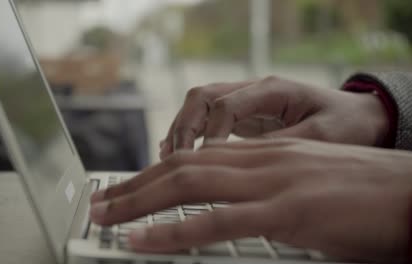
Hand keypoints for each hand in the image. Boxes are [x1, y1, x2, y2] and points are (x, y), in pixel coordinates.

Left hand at [91, 139, 411, 262]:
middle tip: (99, 204)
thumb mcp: (301, 186)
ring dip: (141, 203)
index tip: (125, 190)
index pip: (194, 158)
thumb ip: (262, 192)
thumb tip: (226, 209)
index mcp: (264, 154)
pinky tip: (145, 240)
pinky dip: (175, 231)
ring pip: (191, 186)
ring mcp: (273, 183)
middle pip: (181, 167)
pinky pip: (220, 220)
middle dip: (134, 186)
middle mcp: (262, 161)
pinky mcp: (288, 212)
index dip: (153, 173)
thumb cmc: (361, 196)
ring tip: (106, 219)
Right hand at [160, 77, 389, 159]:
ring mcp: (246, 102)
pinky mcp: (244, 117)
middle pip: (202, 97)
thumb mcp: (322, 136)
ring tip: (167, 157)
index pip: (225, 105)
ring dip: (181, 130)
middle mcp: (253, 91)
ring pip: (199, 106)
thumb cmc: (345, 125)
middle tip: (173, 159)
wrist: (358, 118)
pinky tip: (180, 155)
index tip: (204, 162)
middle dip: (183, 127)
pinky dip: (190, 136)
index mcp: (271, 90)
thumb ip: (282, 145)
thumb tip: (240, 162)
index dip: (209, 133)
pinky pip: (207, 120)